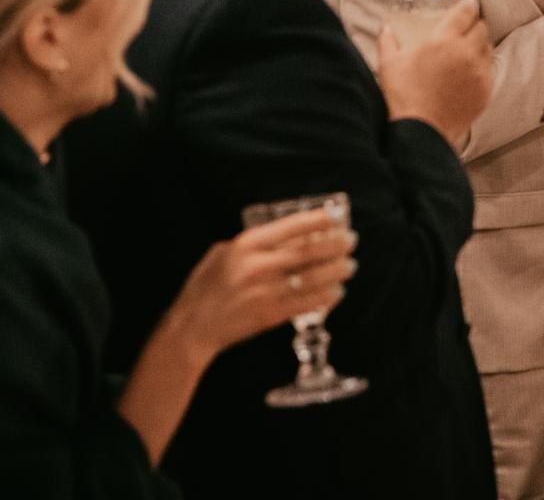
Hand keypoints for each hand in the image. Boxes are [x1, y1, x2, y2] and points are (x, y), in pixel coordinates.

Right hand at [166, 209, 356, 357]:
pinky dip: (325, 297)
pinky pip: (306, 303)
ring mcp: (265, 292)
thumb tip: (281, 236)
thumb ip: (250, 244)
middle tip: (351, 241)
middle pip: (308, 251)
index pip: (291, 227)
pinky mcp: (270, 315)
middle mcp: (258, 266)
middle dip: (335, 245)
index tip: (336, 216)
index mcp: (246, 245)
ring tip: (350, 266)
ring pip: (312, 278)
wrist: (192, 327)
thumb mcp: (221, 253)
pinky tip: (337, 292)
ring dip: (336, 271)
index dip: (318, 220)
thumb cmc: (205, 287)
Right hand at [377, 0, 492, 143]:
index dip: (469, 5)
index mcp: (443, 40)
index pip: (465, 12)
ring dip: (480, 45)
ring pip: (488, 48)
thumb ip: (388, 41)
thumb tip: (386, 28)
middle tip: (466, 28)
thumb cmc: (403, 96)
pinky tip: (470, 72)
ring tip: (468, 50)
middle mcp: (466, 53)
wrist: (421, 131)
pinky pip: (489, 70)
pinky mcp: (486, 90)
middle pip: (481, 28)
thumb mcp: (389, 64)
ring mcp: (479, 72)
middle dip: (474, 25)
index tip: (469, 3)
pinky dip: (482, 67)